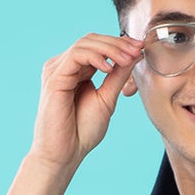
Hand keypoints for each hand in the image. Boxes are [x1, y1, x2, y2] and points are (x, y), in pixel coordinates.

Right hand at [3, 34, 143, 194]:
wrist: (64, 154)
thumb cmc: (81, 132)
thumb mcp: (107, 98)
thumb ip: (118, 76)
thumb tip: (135, 55)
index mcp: (76, 71)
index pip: (97, 47)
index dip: (119, 44)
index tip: (140, 47)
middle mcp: (64, 66)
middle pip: (91, 40)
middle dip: (117, 43)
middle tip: (137, 49)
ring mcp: (57, 70)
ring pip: (85, 44)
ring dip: (110, 48)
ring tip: (127, 58)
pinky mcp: (55, 77)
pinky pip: (76, 56)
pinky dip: (96, 57)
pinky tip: (109, 68)